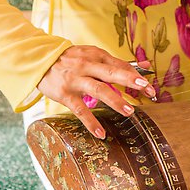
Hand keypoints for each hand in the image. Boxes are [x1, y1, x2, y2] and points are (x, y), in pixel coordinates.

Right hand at [37, 45, 155, 138]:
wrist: (40, 60)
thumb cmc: (72, 59)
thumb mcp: (93, 55)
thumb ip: (118, 62)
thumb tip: (145, 65)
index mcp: (96, 56)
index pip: (119, 65)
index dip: (135, 74)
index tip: (149, 85)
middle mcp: (87, 66)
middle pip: (112, 73)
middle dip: (130, 81)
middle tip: (147, 90)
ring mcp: (76, 80)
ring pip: (98, 90)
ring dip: (115, 101)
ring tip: (129, 112)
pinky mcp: (65, 94)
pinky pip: (80, 109)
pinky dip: (90, 122)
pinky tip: (101, 133)